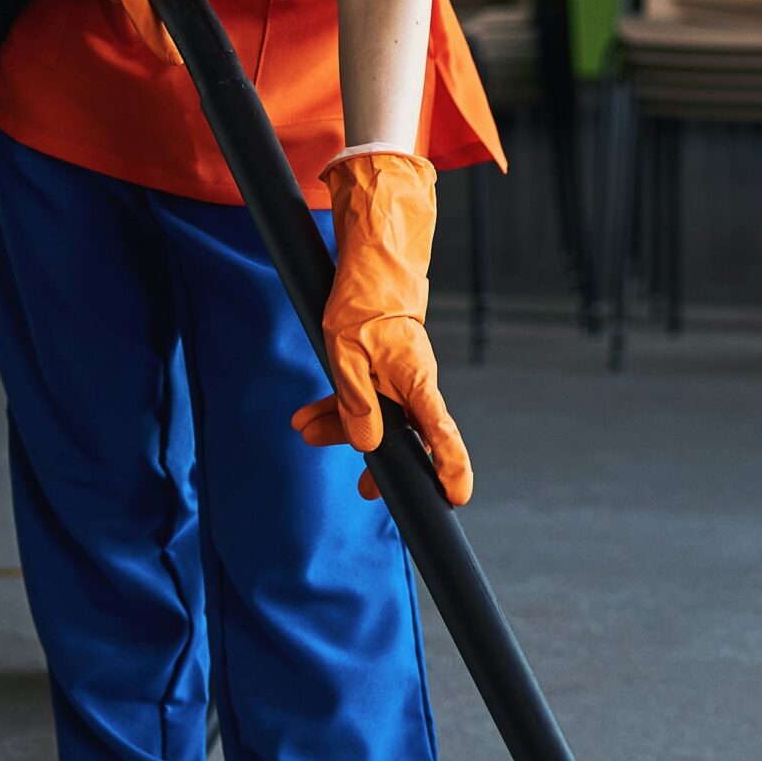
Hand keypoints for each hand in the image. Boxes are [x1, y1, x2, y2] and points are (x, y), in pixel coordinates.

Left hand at [289, 149, 471, 506]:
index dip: (450, 465)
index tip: (457, 495)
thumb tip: (367, 445)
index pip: (440, 431)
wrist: (369, 265)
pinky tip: (308, 416)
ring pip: (375, 414)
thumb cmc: (361, 303)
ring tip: (305, 431)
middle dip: (379, 459)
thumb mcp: (347, 355)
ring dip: (341, 427)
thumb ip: (356, 403)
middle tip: (365, 490)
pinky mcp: (382, 368)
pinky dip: (338, 407)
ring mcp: (398, 377)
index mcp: (416, 380)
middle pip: (403, 433)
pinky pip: (363, 396)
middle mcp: (413, 383)